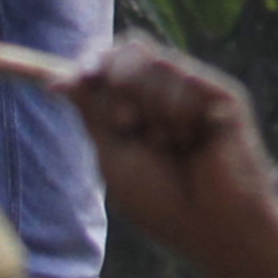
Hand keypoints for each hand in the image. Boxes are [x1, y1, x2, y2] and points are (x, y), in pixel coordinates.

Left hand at [64, 38, 277, 266]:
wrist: (209, 224)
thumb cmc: (160, 201)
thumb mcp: (113, 154)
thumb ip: (92, 112)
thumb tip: (57, 80)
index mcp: (136, 109)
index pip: (108, 67)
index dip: (88, 62)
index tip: (55, 77)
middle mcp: (166, 95)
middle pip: (127, 53)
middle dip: (115, 87)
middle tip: (127, 126)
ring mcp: (196, 92)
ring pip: (153, 62)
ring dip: (148, 108)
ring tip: (172, 144)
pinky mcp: (223, 94)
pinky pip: (183, 77)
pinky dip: (176, 113)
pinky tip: (193, 140)